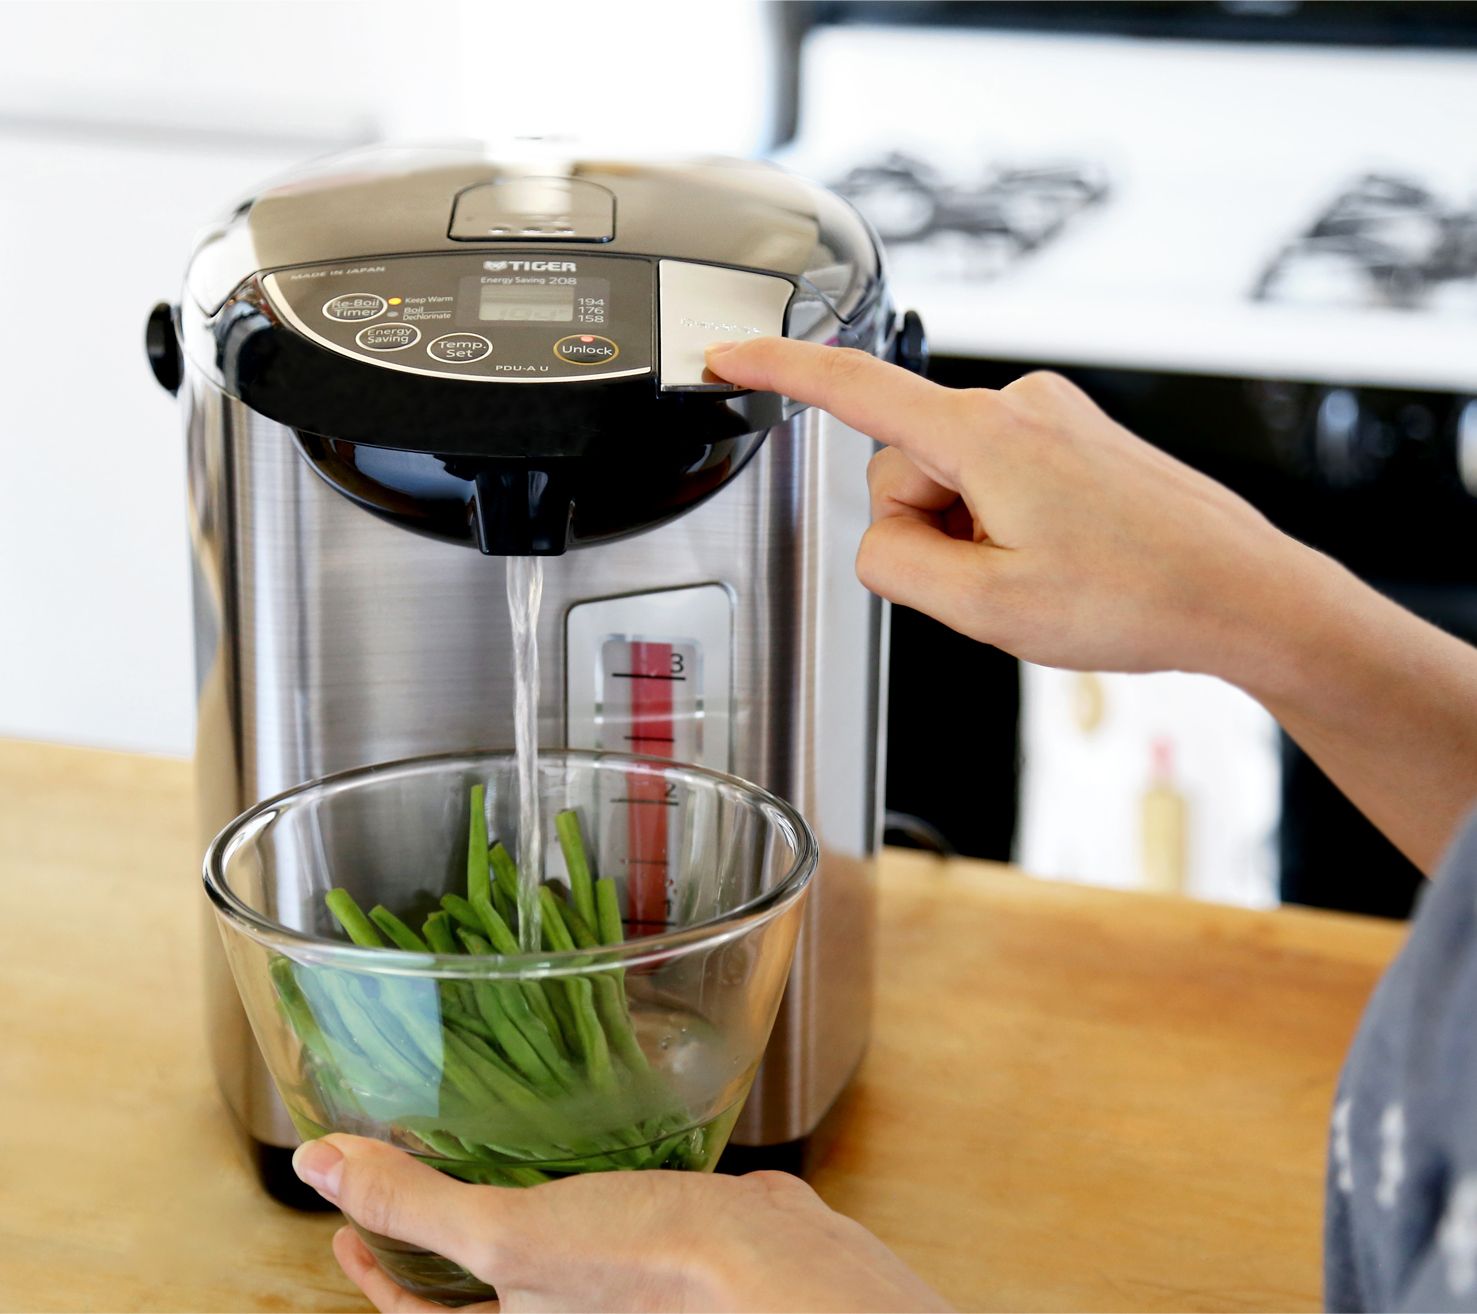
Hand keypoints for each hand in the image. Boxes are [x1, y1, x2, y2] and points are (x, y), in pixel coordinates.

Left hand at [294, 1135, 949, 1311]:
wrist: (776, 1271)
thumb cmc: (641, 1275)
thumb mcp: (507, 1239)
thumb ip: (413, 1204)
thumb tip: (319, 1164)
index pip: (414, 1309)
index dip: (371, 1260)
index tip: (343, 1214)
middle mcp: (554, 1310)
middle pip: (471, 1275)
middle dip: (434, 1219)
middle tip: (404, 1157)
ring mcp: (604, 1278)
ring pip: (534, 1236)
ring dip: (503, 1185)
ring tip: (474, 1132)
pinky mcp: (657, 1236)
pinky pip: (594, 1203)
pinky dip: (571, 1168)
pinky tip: (569, 1125)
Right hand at [706, 337, 1476, 873]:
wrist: (1240, 594)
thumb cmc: (1138, 596)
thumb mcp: (986, 609)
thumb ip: (893, 566)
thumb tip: (880, 539)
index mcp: (985, 434)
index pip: (852, 388)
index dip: (777, 371)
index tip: (725, 355)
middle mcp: (1016, 407)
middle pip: (902, 468)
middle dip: (930, 531)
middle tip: (1000, 580)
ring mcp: (1049, 417)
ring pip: (949, 480)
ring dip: (971, 534)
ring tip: (1041, 572)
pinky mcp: (1071, 436)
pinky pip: (993, 478)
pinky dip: (1003, 523)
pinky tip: (1059, 557)